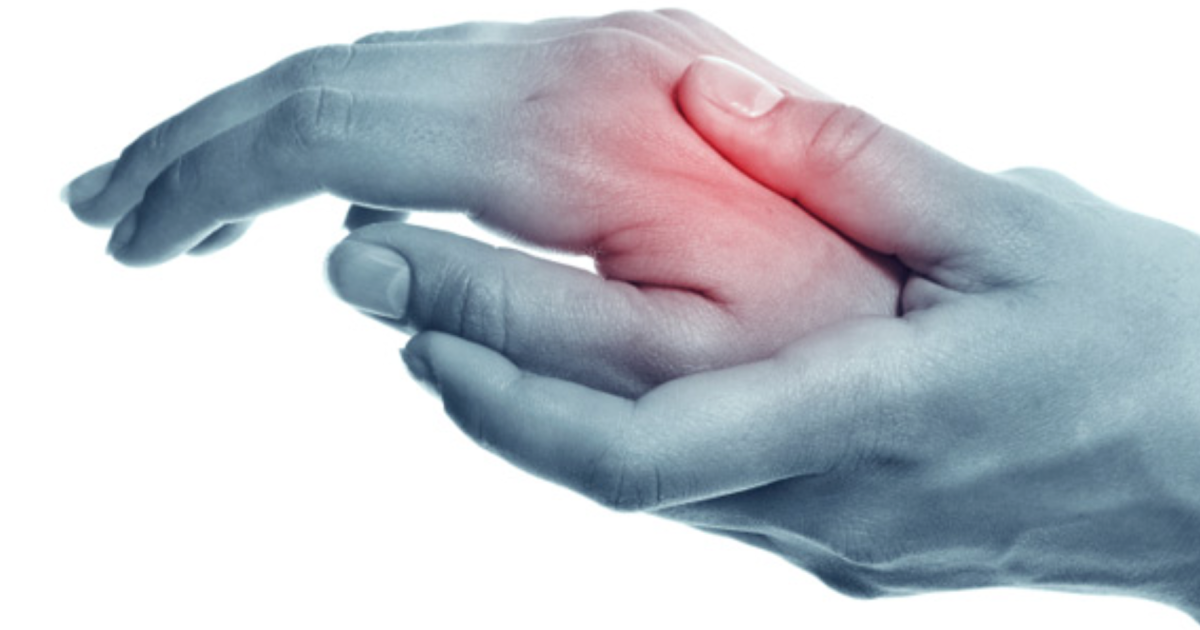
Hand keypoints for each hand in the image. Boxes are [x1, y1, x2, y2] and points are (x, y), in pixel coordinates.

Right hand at [63, 10, 899, 395]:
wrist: (943, 275)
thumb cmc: (825, 342)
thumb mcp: (675, 365)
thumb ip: (512, 319)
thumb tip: (354, 264)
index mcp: (573, 124)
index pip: (329, 121)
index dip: (209, 180)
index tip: (131, 239)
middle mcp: (579, 55)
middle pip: (334, 72)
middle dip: (206, 145)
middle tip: (113, 212)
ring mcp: (600, 49)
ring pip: (380, 65)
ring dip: (265, 127)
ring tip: (184, 197)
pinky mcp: (614, 67)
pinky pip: (443, 75)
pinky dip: (352, 120)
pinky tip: (319, 172)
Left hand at [396, 57, 1199, 615]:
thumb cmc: (1147, 344)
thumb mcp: (1024, 229)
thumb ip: (862, 165)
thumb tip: (711, 107)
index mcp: (876, 418)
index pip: (652, 440)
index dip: (519, 392)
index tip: (420, 321)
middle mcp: (829, 504)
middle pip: (612, 469)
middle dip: (481, 385)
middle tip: (377, 292)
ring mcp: (827, 542)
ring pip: (640, 486)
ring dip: (529, 412)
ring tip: (436, 323)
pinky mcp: (834, 548)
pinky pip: (693, 492)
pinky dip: (608, 431)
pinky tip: (563, 374)